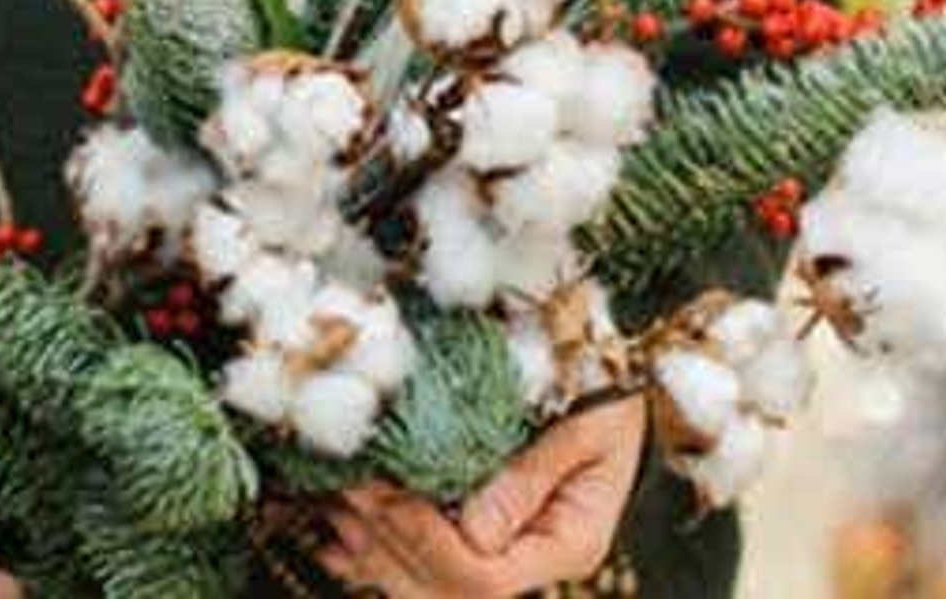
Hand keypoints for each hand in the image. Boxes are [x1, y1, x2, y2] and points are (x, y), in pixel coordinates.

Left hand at [316, 395, 645, 595]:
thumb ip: (532, 475)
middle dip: (390, 546)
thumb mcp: (588, 421)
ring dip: (373, 550)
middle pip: (445, 589)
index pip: (483, 577)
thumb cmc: (608, 384)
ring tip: (336, 503)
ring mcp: (503, 550)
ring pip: (423, 583)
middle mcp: (531, 559)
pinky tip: (333, 538)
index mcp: (568, 542)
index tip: (391, 495)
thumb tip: (473, 529)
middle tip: (349, 491)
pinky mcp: (475, 532)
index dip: (429, 545)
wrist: (613, 368)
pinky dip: (370, 553)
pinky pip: (415, 561)